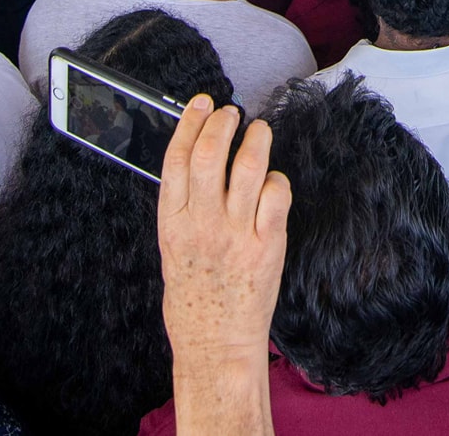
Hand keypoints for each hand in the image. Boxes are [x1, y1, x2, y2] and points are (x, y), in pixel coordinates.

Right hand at [157, 97, 289, 373]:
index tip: (201, 103)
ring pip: (248, 167)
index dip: (189, 124)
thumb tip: (199, 160)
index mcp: (172, 224)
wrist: (215, 343)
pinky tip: (272, 181)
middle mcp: (202, 225)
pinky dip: (276, 180)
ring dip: (255, 140)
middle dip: (223, 123)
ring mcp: (236, 234)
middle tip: (231, 112)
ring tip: (259, 131)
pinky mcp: (267, 246)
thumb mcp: (173, 247)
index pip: (176, 159)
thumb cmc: (193, 298)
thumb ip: (185, 207)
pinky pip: (275, 196)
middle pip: (210, 154)